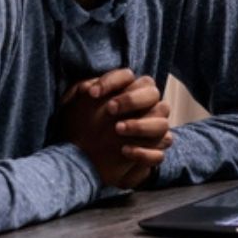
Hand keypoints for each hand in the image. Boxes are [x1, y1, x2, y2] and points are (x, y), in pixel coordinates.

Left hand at [61, 69, 172, 189]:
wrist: (83, 161)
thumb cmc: (81, 128)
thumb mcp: (75, 110)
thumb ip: (80, 94)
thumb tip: (87, 87)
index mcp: (127, 92)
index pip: (128, 76)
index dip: (112, 81)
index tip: (92, 93)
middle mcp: (145, 108)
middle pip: (153, 93)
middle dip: (131, 100)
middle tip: (109, 109)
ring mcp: (152, 131)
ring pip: (162, 124)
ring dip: (141, 125)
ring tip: (117, 129)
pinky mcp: (152, 154)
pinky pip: (158, 153)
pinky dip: (143, 152)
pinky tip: (124, 151)